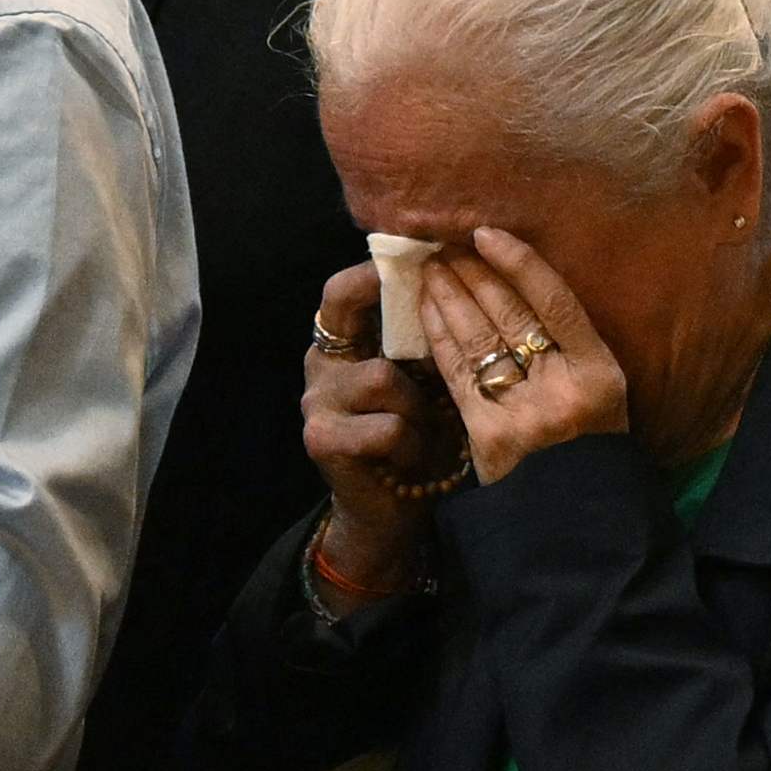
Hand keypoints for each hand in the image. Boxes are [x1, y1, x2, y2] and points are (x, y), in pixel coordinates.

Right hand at [300, 262, 462, 594]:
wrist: (391, 511)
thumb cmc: (417, 437)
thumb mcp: (421, 381)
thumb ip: (420, 340)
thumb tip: (454, 280)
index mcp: (342, 345)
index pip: (341, 290)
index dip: (372, 271)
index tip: (417, 259)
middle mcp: (319, 366)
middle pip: (344, 312)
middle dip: (390, 313)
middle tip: (430, 331)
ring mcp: (315, 402)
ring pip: (382, 376)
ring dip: (418, 405)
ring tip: (426, 427)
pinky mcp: (322, 438)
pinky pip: (387, 424)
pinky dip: (412, 442)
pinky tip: (410, 458)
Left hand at [422, 229, 629, 482]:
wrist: (576, 517)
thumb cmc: (590, 444)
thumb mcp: (603, 392)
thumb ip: (572, 345)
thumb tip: (523, 282)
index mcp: (599, 373)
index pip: (555, 302)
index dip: (518, 263)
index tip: (487, 234)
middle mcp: (562, 388)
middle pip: (509, 315)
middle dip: (473, 273)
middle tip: (445, 245)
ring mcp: (522, 412)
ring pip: (478, 338)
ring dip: (448, 297)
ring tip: (430, 268)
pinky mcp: (486, 434)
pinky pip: (457, 373)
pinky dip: (439, 336)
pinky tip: (425, 311)